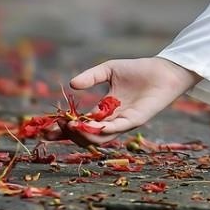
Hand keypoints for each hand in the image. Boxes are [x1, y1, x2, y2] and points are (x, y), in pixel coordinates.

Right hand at [42, 57, 199, 147]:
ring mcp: (124, 122)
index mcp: (105, 110)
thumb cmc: (138, 70)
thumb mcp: (108, 70)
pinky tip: (93, 125)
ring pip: (100, 138)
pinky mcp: (136, 120)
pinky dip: (104, 129)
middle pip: (87, 136)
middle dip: (70, 134)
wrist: (163, 70)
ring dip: (84, 134)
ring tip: (71, 125)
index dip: (64, 129)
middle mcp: (112, 120)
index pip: (81, 124)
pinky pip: (118, 128)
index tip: (47, 129)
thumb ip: (91, 77)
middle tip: (56, 127)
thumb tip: (72, 84)